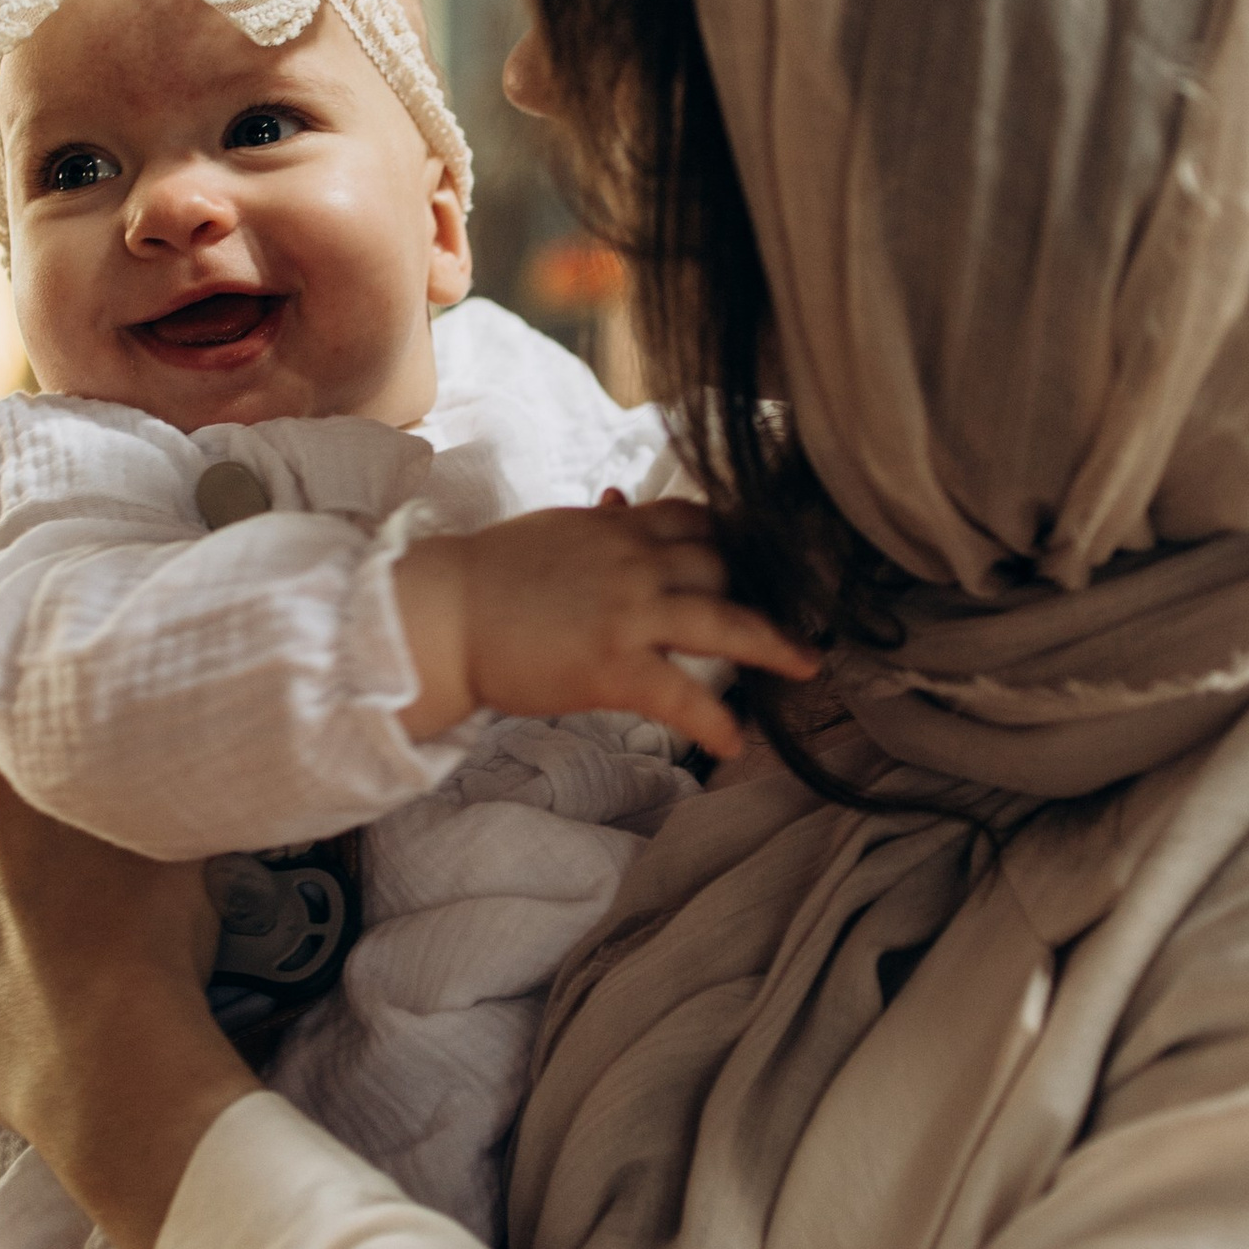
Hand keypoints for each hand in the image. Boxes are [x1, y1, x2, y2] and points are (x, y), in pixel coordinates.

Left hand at [0, 753, 253, 1248]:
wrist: (113, 1069)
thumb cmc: (155, 940)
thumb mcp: (169, 832)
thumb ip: (131, 785)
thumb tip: (140, 760)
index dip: (27, 740)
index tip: (57, 767)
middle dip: (9, 830)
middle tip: (70, 873)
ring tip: (49, 944)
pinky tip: (22, 991)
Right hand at [393, 496, 817, 758]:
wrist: (442, 615)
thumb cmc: (487, 578)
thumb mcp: (554, 531)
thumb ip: (600, 525)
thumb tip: (621, 504)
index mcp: (620, 527)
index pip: (700, 521)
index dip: (737, 542)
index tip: (762, 562)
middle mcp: (635, 561)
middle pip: (724, 566)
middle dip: (760, 591)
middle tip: (789, 618)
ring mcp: (629, 612)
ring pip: (725, 622)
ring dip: (775, 645)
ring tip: (807, 666)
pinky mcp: (614, 666)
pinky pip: (684, 696)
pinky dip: (716, 722)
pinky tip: (735, 743)